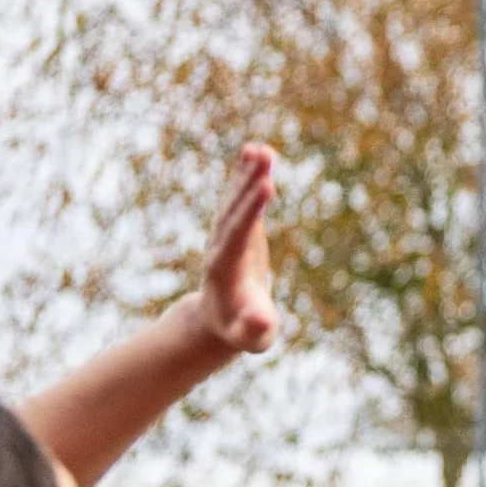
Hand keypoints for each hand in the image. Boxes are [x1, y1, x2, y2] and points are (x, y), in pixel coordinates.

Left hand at [194, 143, 278, 354]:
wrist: (219, 321)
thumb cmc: (241, 332)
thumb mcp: (250, 338)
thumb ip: (253, 329)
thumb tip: (257, 322)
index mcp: (225, 269)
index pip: (237, 234)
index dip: (251, 210)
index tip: (266, 186)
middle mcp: (221, 246)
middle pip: (234, 210)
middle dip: (248, 184)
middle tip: (263, 157)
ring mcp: (226, 234)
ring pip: (235, 199)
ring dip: (247, 173)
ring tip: (261, 148)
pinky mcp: (237, 228)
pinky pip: (241, 197)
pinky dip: (248, 175)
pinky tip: (257, 151)